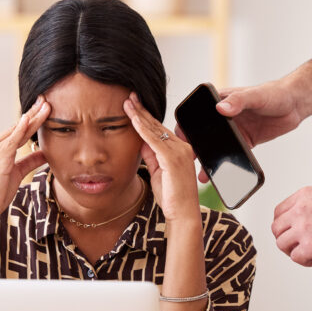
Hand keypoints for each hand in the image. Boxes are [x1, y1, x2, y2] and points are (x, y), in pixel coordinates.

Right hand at [0, 96, 49, 223]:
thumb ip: (29, 162)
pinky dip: (20, 129)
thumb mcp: (16, 175)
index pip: (16, 131)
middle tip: (46, 99)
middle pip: (17, 126)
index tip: (42, 109)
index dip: (30, 120)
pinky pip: (12, 141)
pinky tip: (28, 119)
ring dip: (33, 118)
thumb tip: (46, 153)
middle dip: (33, 113)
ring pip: (17, 131)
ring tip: (46, 106)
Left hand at [124, 93, 199, 222]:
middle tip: (129, 96)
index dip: (146, 117)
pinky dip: (143, 129)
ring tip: (127, 102)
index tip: (134, 106)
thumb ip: (151, 156)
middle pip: (157, 125)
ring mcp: (179, 152)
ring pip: (155, 129)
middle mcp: (182, 147)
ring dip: (139, 115)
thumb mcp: (157, 172)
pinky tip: (134, 119)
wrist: (183, 213)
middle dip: (141, 110)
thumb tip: (141, 141)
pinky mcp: (173, 159)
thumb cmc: (171, 196)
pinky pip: (155, 140)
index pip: (159, 129)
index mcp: (180, 149)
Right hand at [177, 80, 302, 183]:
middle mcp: (223, 117)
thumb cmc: (274, 93)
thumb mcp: (255, 95)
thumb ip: (239, 101)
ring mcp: (233, 130)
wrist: (295, 104)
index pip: (196, 113)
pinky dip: (226, 164)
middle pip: (203, 134)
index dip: (186, 126)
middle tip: (189, 161)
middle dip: (194, 148)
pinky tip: (221, 174)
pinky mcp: (244, 141)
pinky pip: (232, 155)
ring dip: (209, 160)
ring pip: (215, 147)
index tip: (181, 138)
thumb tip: (221, 108)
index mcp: (220, 101)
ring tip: (203, 175)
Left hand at [272, 186, 311, 266]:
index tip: (289, 231)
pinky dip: (305, 261)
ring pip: (282, 244)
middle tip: (296, 244)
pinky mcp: (310, 246)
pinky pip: (295, 257)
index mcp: (303, 197)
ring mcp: (303, 229)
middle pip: (277, 228)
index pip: (279, 212)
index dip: (283, 224)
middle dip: (285, 238)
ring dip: (293, 251)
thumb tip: (304, 220)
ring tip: (308, 253)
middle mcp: (300, 211)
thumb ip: (310, 206)